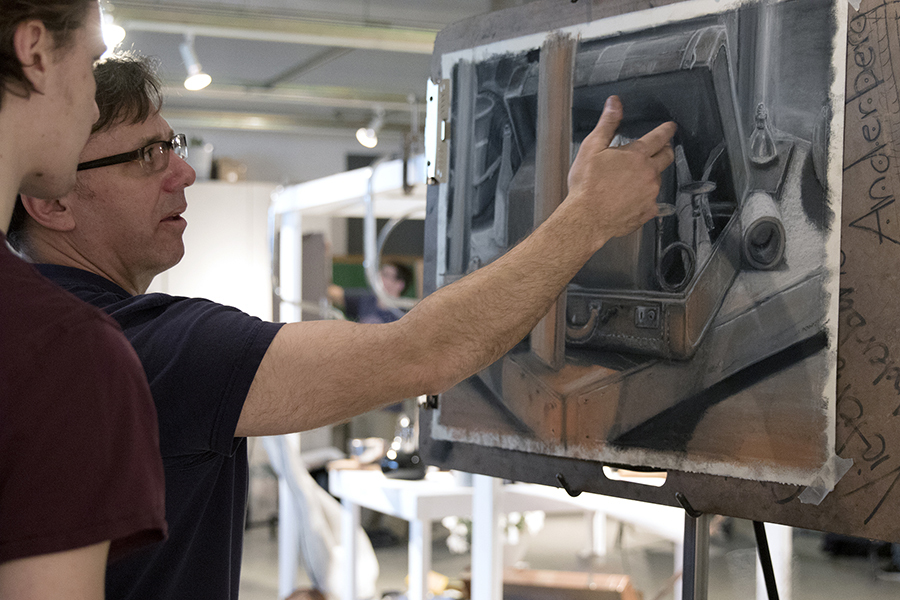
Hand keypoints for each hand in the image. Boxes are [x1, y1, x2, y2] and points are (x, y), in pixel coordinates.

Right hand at [566, 95, 675, 246]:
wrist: (586, 218)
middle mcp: (649, 173)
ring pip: (658, 180)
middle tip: (660, 148)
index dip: (666, 130)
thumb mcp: (592, 148)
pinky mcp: (648, 212)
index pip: (660, 137)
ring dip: (650, 176)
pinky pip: (652, 203)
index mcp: (637, 155)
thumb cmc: (587, 186)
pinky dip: (644, 199)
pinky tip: (630, 200)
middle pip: (667, 157)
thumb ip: (607, 124)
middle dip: (666, 150)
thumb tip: (614, 103)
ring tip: (633, 179)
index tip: (670, 128)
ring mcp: (651, 194)